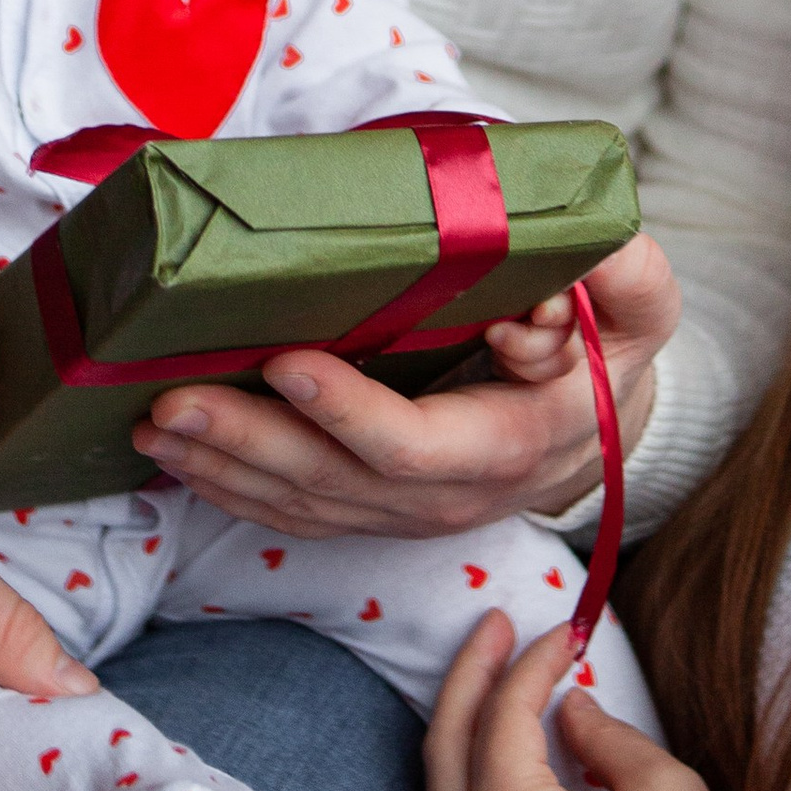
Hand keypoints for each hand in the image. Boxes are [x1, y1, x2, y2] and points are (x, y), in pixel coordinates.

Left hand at [131, 232, 679, 541]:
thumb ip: (622, 277)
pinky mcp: (373, 509)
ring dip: (220, 468)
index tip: (286, 360)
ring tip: (151, 422)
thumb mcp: (640, 305)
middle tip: (173, 397)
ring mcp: (406, 512)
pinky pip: (294, 513)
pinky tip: (176, 456)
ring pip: (302, 505)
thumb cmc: (607, 346)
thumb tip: (556, 288)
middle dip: (248, 442)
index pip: (417, 446)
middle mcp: (449, 495)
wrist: (600, 422)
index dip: (349, 413)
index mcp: (510, 444)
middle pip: (336, 485)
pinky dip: (229, 488)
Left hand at [425, 608, 782, 790]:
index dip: (532, 662)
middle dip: (469, 679)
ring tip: (493, 693)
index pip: (502, 715)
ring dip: (460, 742)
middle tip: (494, 630)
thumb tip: (569, 708)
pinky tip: (498, 781)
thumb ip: (604, 734)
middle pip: (444, 749)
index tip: (567, 630)